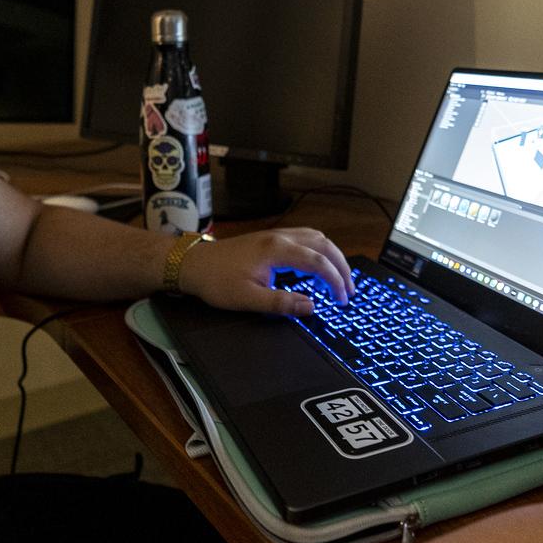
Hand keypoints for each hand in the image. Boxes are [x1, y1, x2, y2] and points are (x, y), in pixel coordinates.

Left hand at [178, 228, 352, 314]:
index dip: (335, 282)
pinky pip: (306, 237)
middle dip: (341, 267)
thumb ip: (282, 303)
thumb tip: (311, 307)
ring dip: (332, 256)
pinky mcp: (271, 237)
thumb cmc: (216, 281)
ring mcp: (276, 234)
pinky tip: (319, 264)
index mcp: (276, 250)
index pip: (318, 263)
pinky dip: (320, 250)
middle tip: (349, 290)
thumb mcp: (248, 299)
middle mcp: (280, 237)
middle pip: (324, 245)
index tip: (342, 300)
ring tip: (340, 278)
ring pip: (317, 238)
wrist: (192, 264)